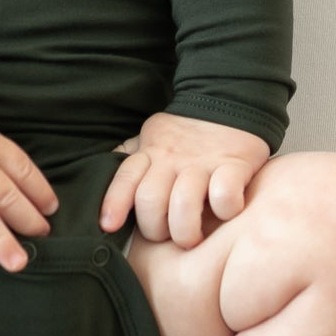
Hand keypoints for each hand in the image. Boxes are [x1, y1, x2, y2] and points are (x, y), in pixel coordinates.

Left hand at [101, 111, 270, 249]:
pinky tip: (226, 212)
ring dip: (186, 230)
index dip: (114, 203)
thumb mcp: (152, 139)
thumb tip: (100, 173)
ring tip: (192, 236)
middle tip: (167, 235)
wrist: (229, 99)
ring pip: (183, 204)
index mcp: (150, 153)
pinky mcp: (234, 165)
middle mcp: (172, 159)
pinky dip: (225, 210)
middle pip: (150, 200)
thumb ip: (130, 158)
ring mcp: (203, 163)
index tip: (108, 225)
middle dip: (155, 229)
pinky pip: (224, 196)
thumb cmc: (186, 132)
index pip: (125, 178)